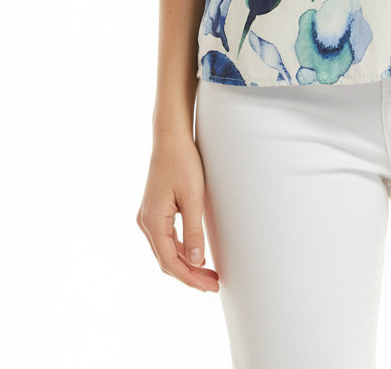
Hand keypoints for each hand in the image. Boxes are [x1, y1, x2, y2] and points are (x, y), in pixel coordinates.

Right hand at [136, 134, 219, 291]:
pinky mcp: (154, 211)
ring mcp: (148, 217)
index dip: (190, 277)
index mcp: (152, 221)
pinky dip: (180, 250)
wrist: (171, 137)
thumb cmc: (183, 162)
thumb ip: (193, 231)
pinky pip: (166, 239)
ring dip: (186, 264)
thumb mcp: (193, 197)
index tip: (210, 286)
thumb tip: (195, 261)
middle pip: (166, 260)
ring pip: (165, 251)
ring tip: (209, 274)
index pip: (170, 261)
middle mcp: (145, 222)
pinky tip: (196, 255)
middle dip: (190, 275)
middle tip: (214, 284)